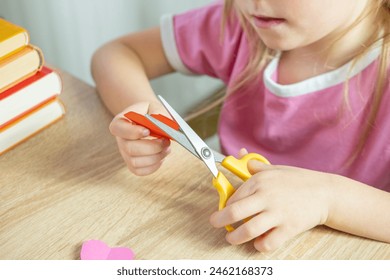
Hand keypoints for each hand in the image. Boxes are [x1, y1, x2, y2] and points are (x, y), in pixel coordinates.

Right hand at [109, 101, 170, 175]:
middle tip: (166, 141)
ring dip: (155, 157)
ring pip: (135, 162)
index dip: (132, 132)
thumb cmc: (149, 112)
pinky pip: (140, 171)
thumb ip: (158, 112)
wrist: (147, 119)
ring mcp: (124, 154)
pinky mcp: (132, 164)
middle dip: (151, 147)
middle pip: (129, 148)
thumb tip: (164, 123)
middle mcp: (120, 139)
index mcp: (119, 122)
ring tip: (167, 148)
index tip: (147, 131)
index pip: (119, 129)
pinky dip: (153, 166)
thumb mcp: (153, 106)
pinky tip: (161, 156)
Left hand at [210, 149, 331, 251]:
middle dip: (219, 220)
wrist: (325, 192)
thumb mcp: (275, 169)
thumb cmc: (298, 180)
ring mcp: (278, 213)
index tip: (222, 209)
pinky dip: (259, 245)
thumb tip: (241, 155)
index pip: (234, 195)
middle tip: (215, 223)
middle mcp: (266, 196)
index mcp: (260, 180)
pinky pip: (268, 242)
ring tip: (231, 238)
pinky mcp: (289, 228)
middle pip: (235, 212)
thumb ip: (255, 165)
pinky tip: (257, 242)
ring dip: (235, 237)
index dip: (224, 205)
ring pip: (248, 230)